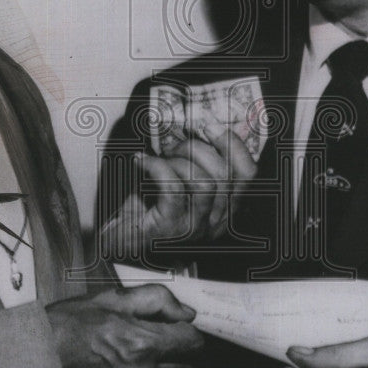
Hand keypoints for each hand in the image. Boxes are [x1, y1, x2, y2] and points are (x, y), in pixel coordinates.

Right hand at [46, 283, 203, 367]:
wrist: (30, 359)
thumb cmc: (66, 326)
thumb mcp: (111, 298)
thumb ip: (156, 300)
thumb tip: (185, 313)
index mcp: (142, 344)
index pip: (193, 343)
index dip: (186, 332)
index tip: (176, 329)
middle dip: (175, 353)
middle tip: (153, 342)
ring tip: (137, 362)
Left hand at [101, 122, 256, 258]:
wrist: (120, 241)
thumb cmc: (149, 209)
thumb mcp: (182, 184)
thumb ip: (199, 165)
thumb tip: (203, 130)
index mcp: (224, 210)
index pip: (247, 174)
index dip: (233, 145)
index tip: (210, 126)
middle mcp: (214, 222)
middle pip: (224, 175)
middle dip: (197, 149)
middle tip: (174, 147)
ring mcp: (193, 227)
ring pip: (203, 183)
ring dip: (179, 161)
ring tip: (160, 158)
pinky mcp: (169, 227)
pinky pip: (173, 188)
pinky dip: (157, 167)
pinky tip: (143, 162)